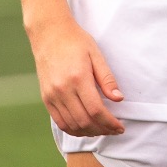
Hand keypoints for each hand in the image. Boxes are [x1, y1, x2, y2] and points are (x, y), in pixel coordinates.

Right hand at [28, 15, 124, 136]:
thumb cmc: (75, 42)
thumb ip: (107, 79)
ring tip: (102, 129)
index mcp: (78, 78)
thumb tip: (118, 99)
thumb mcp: (96, 55)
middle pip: (84, 121)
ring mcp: (52, 95)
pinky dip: (74, 130)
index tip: (120, 127)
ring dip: (89, 132)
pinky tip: (85, 128)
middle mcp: (63, 89)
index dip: (110, 123)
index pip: (96, 110)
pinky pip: (60, 122)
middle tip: (114, 130)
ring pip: (72, 125)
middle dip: (102, 130)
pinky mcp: (46, 98)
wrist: (49, 33)